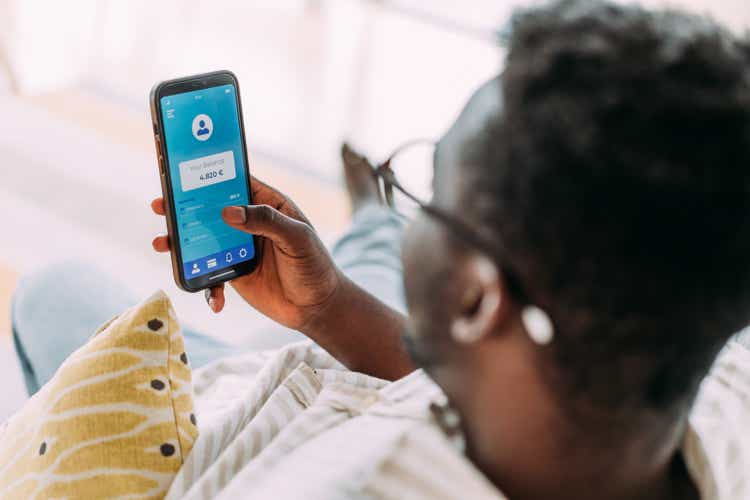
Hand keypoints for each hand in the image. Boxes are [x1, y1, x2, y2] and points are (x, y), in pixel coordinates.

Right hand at [151, 176, 341, 330]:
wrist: (317, 307)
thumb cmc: (315, 265)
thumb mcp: (296, 238)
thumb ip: (266, 221)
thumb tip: (228, 211)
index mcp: (267, 204)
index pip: (234, 181)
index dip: (210, 174)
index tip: (183, 170)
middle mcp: (249, 223)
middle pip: (210, 209)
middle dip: (183, 207)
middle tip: (160, 205)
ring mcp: (238, 248)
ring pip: (203, 240)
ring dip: (181, 243)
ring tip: (162, 244)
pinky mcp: (234, 273)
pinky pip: (211, 275)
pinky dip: (206, 286)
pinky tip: (214, 299)